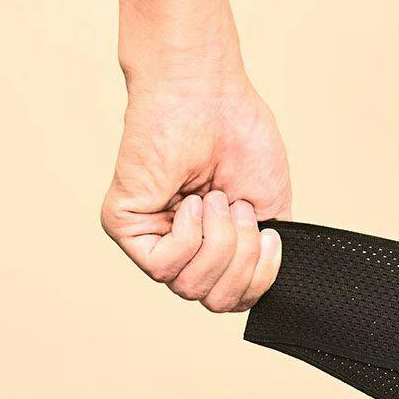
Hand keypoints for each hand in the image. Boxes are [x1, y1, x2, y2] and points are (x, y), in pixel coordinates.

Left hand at [102, 77, 290, 311]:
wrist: (209, 97)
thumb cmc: (241, 138)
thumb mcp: (273, 212)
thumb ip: (264, 257)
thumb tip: (260, 290)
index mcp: (217, 248)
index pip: (235, 299)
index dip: (260, 280)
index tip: (271, 236)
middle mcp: (183, 249)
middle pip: (216, 301)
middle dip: (241, 260)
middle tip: (240, 211)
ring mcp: (153, 239)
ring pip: (191, 288)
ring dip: (219, 244)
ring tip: (217, 199)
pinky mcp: (125, 226)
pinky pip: (164, 266)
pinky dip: (190, 235)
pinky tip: (191, 201)